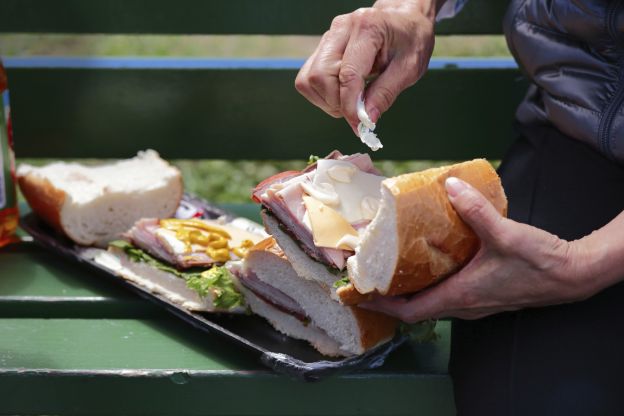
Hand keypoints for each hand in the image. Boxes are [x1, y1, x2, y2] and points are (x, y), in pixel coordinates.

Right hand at [295, 0, 438, 132]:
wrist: (404, 21)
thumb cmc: (410, 40)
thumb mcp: (409, 69)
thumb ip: (386, 94)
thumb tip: (366, 119)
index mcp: (367, 28)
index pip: (347, 74)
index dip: (350, 105)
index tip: (359, 123)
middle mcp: (341, 29)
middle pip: (320, 76)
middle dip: (336, 102)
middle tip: (356, 110)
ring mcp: (328, 37)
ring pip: (309, 79)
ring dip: (327, 100)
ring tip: (350, 100)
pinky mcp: (322, 47)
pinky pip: (308, 78)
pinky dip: (321, 94)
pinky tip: (342, 93)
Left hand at [361, 177, 606, 322]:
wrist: (571, 275)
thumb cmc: (539, 263)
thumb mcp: (505, 234)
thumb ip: (475, 210)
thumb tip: (450, 186)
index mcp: (461, 296)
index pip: (410, 311)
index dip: (382, 305)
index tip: (361, 294)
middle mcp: (464, 306)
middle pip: (416, 308)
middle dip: (390, 295)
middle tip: (371, 275)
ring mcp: (475, 303)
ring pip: (432, 302)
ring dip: (410, 290)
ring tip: (393, 267)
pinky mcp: (484, 295)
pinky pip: (447, 295)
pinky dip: (430, 284)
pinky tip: (430, 262)